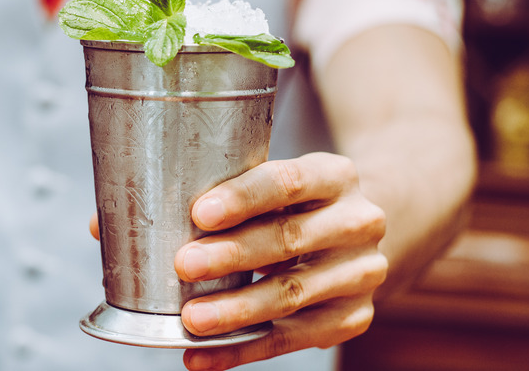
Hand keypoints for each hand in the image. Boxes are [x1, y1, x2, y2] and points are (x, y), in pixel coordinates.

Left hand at [174, 152, 387, 370]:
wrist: (352, 237)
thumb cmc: (296, 207)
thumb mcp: (282, 185)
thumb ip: (241, 194)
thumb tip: (168, 219)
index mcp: (335, 176)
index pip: (288, 182)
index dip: (243, 199)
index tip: (200, 214)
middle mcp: (358, 222)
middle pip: (289, 239)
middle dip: (232, 255)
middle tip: (186, 265)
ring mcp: (360, 273)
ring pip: (291, 295)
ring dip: (236, 310)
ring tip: (193, 318)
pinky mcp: (353, 317)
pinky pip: (290, 339)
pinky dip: (241, 349)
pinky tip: (202, 355)